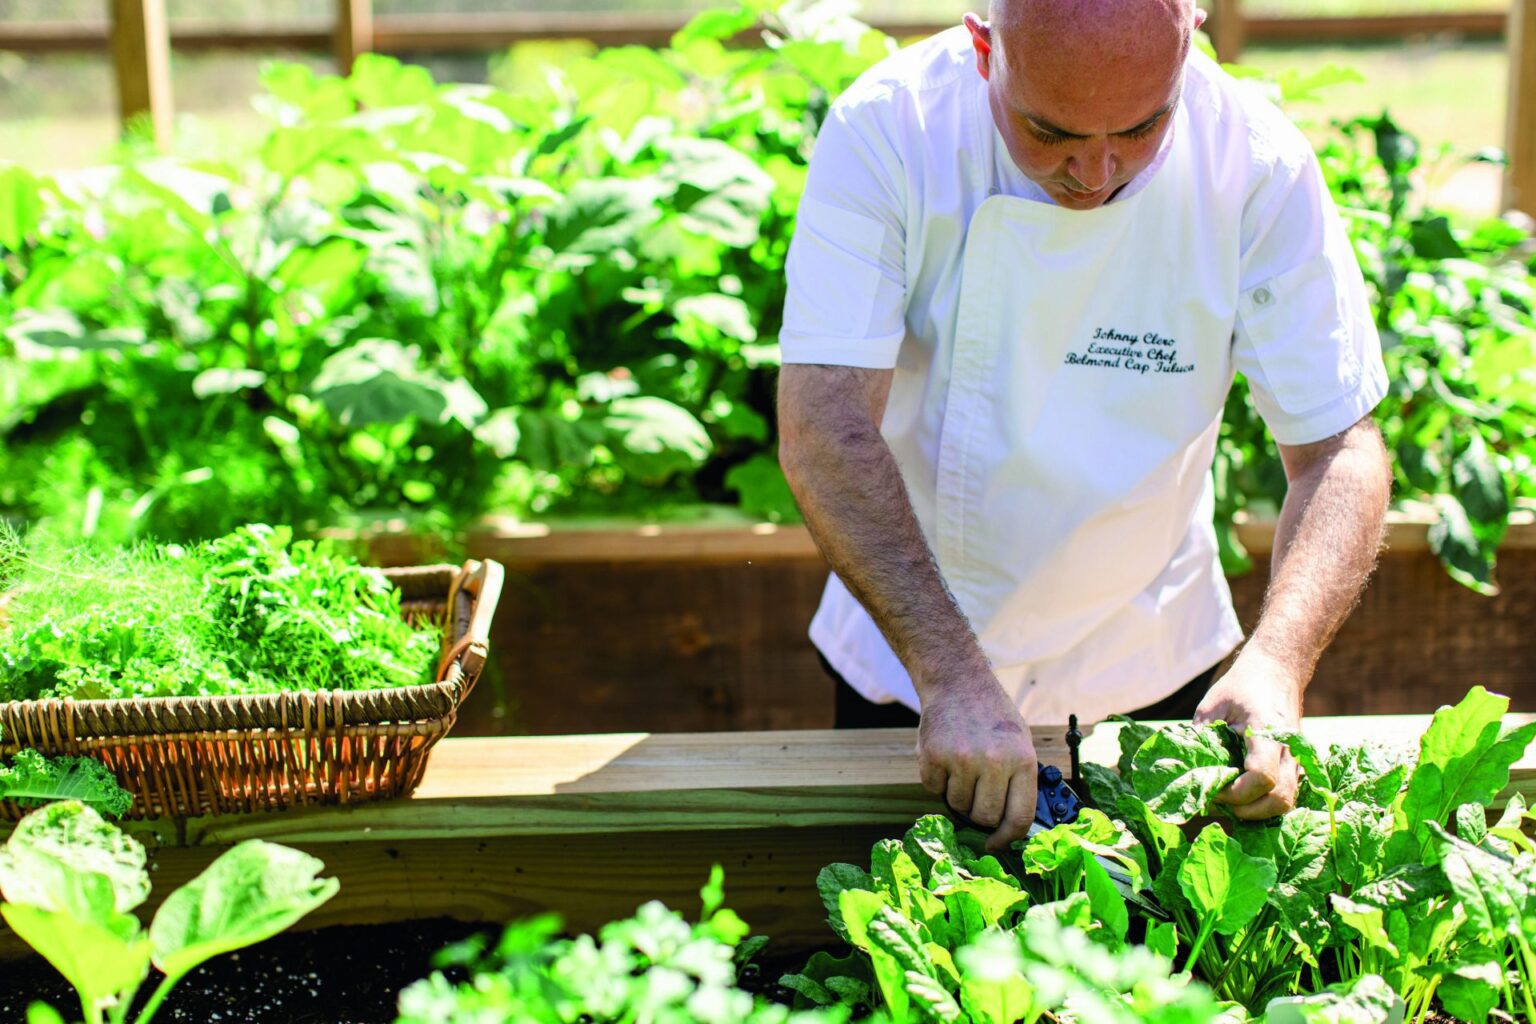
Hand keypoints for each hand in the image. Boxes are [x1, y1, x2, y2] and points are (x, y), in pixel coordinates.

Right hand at [916, 673, 1037, 852]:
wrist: (957, 682)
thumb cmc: (992, 716)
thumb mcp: (1020, 743)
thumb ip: (1020, 782)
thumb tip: (1016, 828)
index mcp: (1022, 760)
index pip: (1019, 817)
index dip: (1007, 838)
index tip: (996, 845)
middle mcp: (993, 761)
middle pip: (985, 817)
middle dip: (979, 812)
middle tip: (976, 790)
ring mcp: (961, 759)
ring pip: (957, 805)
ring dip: (958, 792)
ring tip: (962, 763)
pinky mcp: (932, 756)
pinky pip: (933, 789)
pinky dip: (937, 779)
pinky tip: (945, 755)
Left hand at [1194, 651, 1303, 819]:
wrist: (1276, 671)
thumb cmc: (1242, 686)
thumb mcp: (1212, 706)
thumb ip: (1201, 738)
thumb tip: (1186, 773)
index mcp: (1267, 732)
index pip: (1261, 777)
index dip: (1236, 793)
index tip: (1214, 789)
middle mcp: (1289, 750)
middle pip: (1280, 800)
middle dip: (1248, 811)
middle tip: (1220, 802)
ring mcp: (1296, 759)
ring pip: (1287, 802)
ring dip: (1258, 812)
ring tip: (1230, 802)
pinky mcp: (1295, 764)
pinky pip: (1287, 794)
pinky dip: (1266, 804)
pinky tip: (1243, 796)